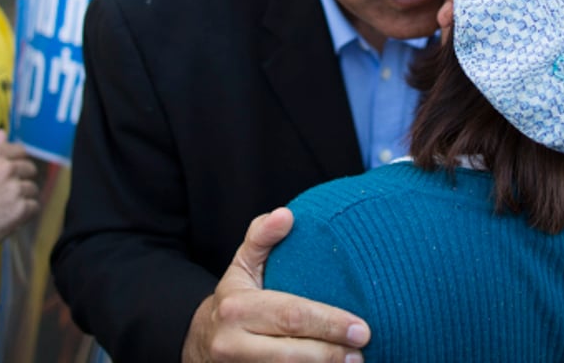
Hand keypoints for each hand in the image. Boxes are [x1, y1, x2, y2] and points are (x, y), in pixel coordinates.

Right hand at [0, 130, 39, 263]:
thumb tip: (2, 133)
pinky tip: (8, 218)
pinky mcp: (20, 209)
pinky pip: (34, 207)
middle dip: (21, 181)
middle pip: (30, 170)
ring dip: (23, 199)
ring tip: (3, 208)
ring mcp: (15, 188)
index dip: (17, 164)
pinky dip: (25, 214)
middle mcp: (6, 168)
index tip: (11, 174)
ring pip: (33, 189)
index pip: (21, 151)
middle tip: (5, 195)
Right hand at [182, 208, 370, 362]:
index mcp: (236, 308)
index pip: (291, 316)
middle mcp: (233, 344)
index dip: (329, 323)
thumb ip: (262, 237)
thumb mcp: (242, 265)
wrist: (201, 344)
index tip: (362, 327)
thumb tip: (286, 214)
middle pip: (292, 354)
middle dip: (332, 354)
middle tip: (362, 350)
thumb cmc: (235, 299)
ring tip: (355, 362)